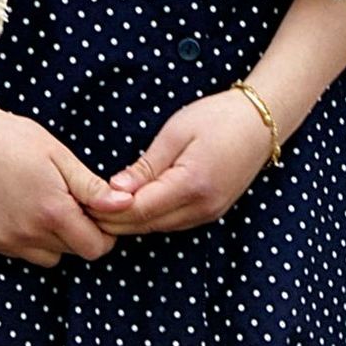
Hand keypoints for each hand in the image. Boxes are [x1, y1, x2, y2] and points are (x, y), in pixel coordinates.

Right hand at [0, 101, 119, 266]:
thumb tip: (126, 205)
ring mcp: (7, 241)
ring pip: (49, 256)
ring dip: (56, 239)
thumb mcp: (60, 156)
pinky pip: (24, 252)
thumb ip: (93, 188)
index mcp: (53, 212)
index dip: (104, 232)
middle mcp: (29, 234)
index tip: (97, 210)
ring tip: (47, 204)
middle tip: (71, 200)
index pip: (95, 248)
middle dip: (80, 232)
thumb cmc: (15, 139)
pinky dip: (31, 238)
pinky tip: (24, 209)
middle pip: (74, 252)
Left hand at [96, 90, 280, 234]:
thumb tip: (115, 190)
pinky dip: (149, 218)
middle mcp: (202, 207)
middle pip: (146, 225)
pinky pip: (172, 223)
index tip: (84, 201)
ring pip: (158, 228)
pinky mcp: (211, 212)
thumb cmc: (218, 117)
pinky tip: (131, 206)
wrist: (262, 121)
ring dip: (130, 222)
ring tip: (100, 207)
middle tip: (83, 207)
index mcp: (192, 185)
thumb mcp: (176, 132)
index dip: (109, 210)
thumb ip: (146, 166)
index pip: (139, 210)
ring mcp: (209, 213)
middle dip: (113, 220)